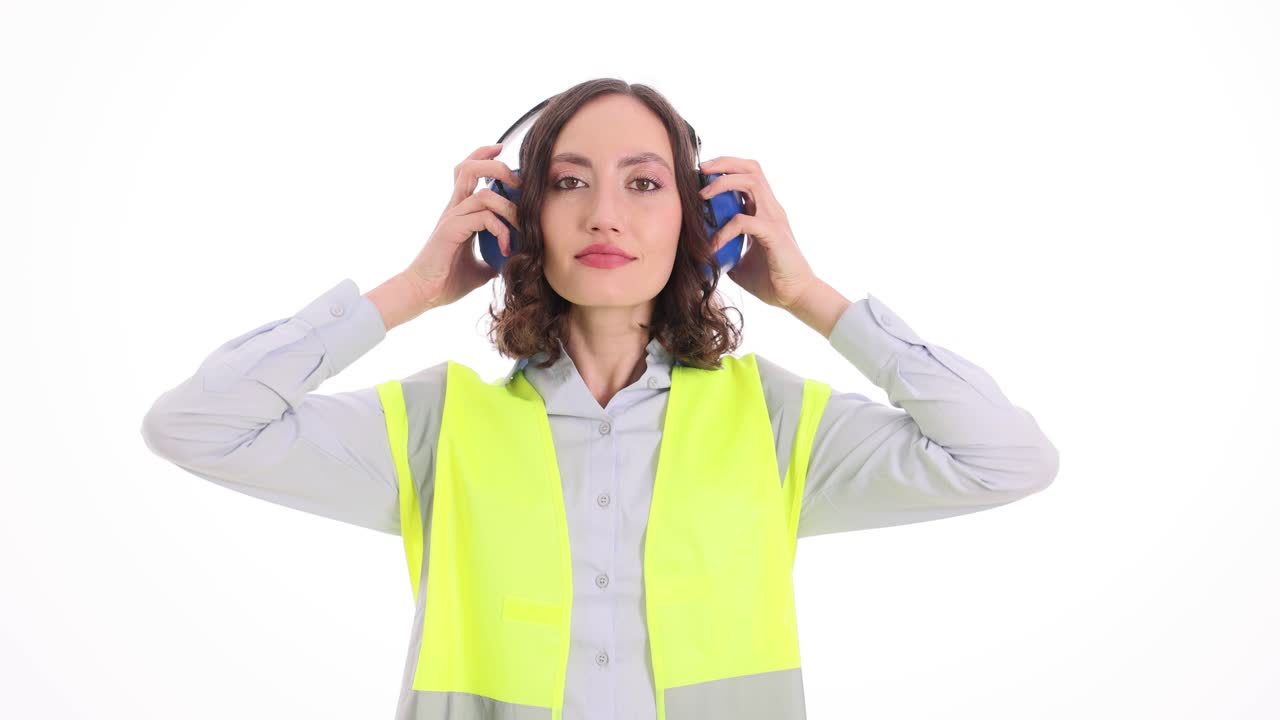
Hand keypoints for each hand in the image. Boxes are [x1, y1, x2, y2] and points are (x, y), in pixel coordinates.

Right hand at [403, 143, 521, 310]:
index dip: (483, 155)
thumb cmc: (447, 280)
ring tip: (521, 228)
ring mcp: (452, 218)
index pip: (466, 171)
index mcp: (459, 212)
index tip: (501, 150)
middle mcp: (454, 209)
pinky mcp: (452, 230)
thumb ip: (495, 256)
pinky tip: (505, 248)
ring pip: (485, 194)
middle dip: (499, 168)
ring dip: (510, 209)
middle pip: (470, 168)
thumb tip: (515, 259)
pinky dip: (501, 230)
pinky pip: (483, 218)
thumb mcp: (481, 267)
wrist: (424, 295)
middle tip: (519, 185)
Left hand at [698, 156, 818, 310]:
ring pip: (751, 182)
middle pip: (751, 168)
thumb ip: (725, 249)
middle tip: (700, 170)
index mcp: (764, 210)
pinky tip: (711, 246)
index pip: (747, 174)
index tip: (701, 176)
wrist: (796, 296)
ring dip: (723, 183)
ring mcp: (774, 218)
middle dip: (723, 163)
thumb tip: (700, 250)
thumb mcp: (740, 261)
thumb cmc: (771, 280)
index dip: (726, 168)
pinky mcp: (774, 234)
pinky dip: (724, 230)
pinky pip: (744, 221)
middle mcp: (771, 208)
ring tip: (702, 195)